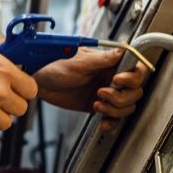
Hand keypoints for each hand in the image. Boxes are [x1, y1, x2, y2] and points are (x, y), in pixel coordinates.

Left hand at [33, 48, 149, 131]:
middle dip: (121, 97)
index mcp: (108, 63)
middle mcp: (109, 77)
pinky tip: (103, 122)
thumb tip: (123, 49)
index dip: (133, 77)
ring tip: (97, 104)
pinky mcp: (97, 105)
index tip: (118, 80)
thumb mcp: (78, 62)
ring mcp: (105, 92)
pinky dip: (111, 122)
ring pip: (126, 106)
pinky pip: (113, 117)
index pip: (136, 69)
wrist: (37, 81)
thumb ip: (103, 59)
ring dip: (115, 109)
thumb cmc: (53, 64)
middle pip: (135, 91)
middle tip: (101, 93)